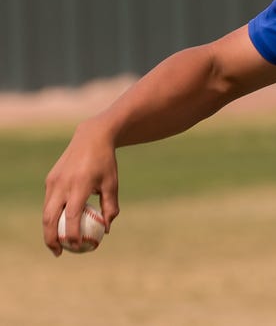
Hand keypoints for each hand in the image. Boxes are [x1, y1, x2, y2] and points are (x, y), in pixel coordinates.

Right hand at [42, 119, 119, 255]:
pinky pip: (49, 202)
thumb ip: (110, 207)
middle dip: (51, 238)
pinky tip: (59, 224)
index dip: (72, 234)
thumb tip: (106, 230)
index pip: (72, 216)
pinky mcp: (50, 179)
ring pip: (46, 211)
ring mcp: (53, 182)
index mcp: (80, 186)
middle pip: (51, 218)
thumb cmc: (106, 164)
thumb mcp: (112, 184)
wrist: (91, 138)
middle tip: (59, 252)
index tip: (76, 247)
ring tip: (57, 243)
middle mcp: (63, 184)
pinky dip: (52, 215)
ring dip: (49, 229)